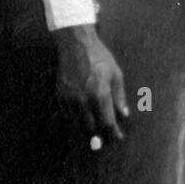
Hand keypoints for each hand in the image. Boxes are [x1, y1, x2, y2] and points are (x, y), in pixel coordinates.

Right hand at [55, 24, 128, 142]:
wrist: (75, 44)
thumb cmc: (100, 57)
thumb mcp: (115, 74)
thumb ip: (119, 96)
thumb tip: (124, 114)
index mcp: (100, 94)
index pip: (107, 122)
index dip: (113, 133)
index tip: (118, 138)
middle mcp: (83, 99)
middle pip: (91, 127)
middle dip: (100, 135)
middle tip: (106, 139)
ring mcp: (70, 99)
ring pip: (77, 124)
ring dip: (86, 131)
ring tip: (93, 134)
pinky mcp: (60, 96)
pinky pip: (67, 116)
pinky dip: (74, 121)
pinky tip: (80, 121)